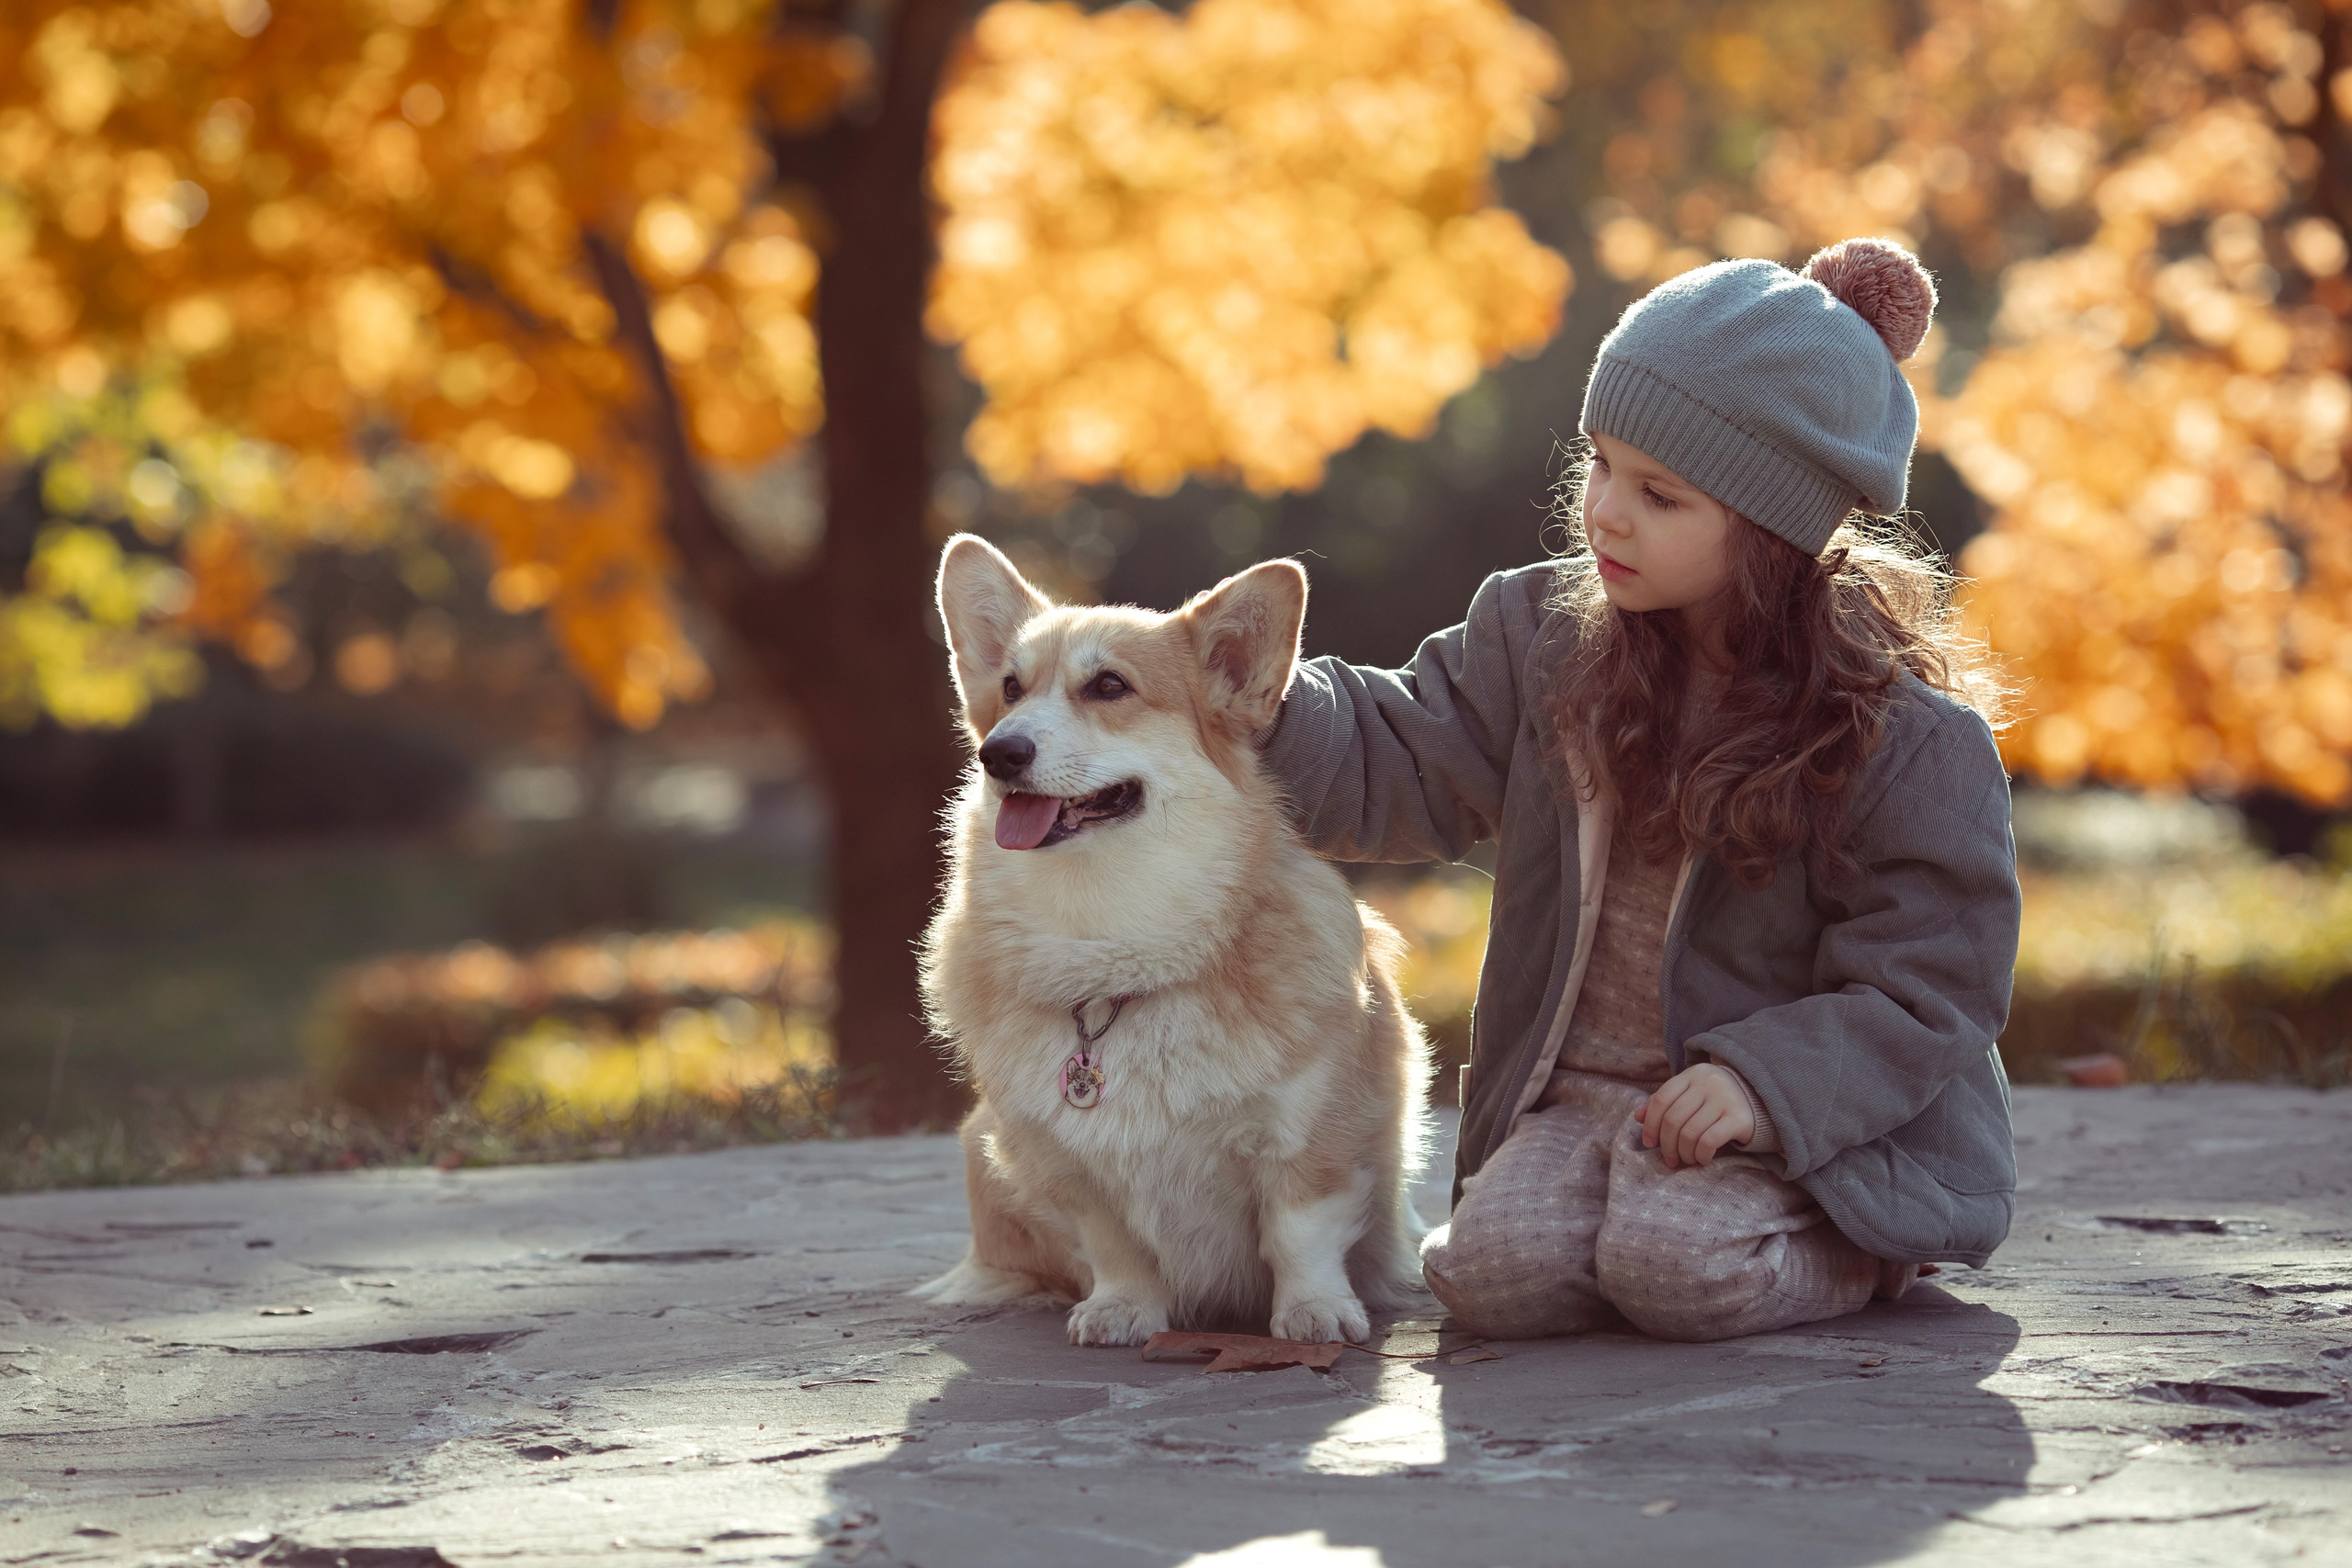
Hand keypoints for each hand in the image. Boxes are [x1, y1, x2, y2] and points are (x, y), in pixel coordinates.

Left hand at [1637, 1063, 1754, 1169]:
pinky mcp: (1739, 1117)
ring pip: (1690, 1133)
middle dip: (1666, 1145)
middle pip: (1673, 1119)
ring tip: (1687, 1160)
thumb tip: (1638, 1116)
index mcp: (1692, 1074)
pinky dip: (1701, 1155)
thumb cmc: (1716, 1100)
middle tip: (1669, 1159)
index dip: (1650, 1124)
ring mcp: (1725, 1098)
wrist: (1760, 1099)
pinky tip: (1702, 1159)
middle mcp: (1708, 1083)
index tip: (1649, 1143)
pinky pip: (1709, 1141)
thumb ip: (1666, 1104)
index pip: (1661, 1099)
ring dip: (1684, 1153)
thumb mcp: (1691, 1096)